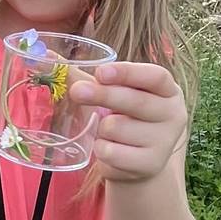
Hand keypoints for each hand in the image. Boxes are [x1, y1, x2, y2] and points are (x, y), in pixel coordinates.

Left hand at [68, 60, 187, 182]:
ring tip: (108, 132)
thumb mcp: (112, 95)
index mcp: (168, 90)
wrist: (139, 163)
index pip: (155, 76)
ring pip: (118, 128)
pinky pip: (113, 153)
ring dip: (102, 129)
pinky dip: (102, 150)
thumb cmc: (125, 118)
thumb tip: (47, 54)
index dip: (128, 73)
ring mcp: (165, 142)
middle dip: (103, 96)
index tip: (101, 73)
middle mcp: (173, 114)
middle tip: (77, 92)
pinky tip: (109, 149)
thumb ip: (85, 77)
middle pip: (135, 101)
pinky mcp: (151, 165)